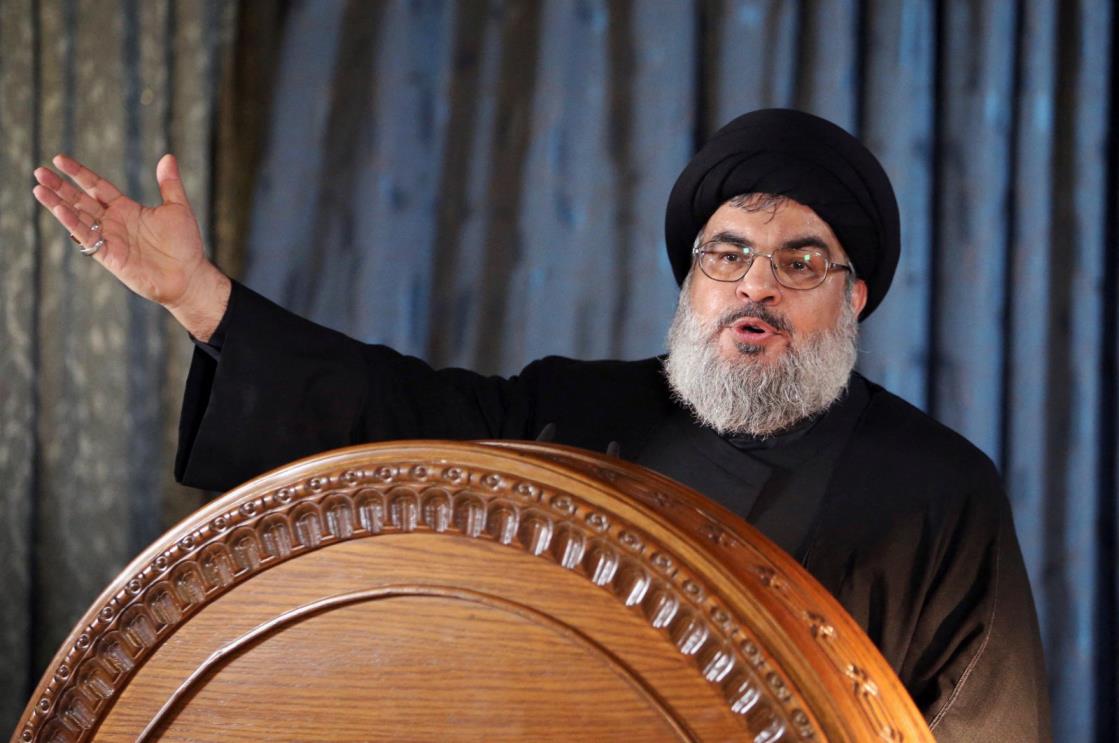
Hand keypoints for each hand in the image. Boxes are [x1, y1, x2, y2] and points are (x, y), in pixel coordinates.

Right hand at [33, 153, 230, 339]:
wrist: (188, 276)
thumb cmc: (185, 245)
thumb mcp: (178, 208)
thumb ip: (169, 183)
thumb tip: (168, 157)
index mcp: (126, 208)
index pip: (96, 186)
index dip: (79, 173)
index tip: (59, 159)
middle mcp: (114, 222)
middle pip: (80, 200)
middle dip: (60, 186)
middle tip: (40, 172)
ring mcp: (109, 238)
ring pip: (78, 217)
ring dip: (58, 204)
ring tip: (39, 189)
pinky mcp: (109, 255)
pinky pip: (87, 238)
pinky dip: (73, 224)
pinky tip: (60, 210)